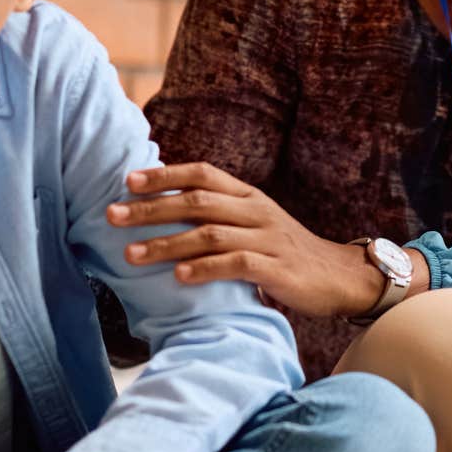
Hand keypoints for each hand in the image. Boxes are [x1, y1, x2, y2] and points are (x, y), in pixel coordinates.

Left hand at [108, 163, 389, 317]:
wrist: (339, 276)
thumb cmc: (285, 251)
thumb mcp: (253, 222)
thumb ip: (218, 214)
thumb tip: (164, 208)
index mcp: (247, 195)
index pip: (201, 173)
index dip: (164, 175)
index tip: (128, 181)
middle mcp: (255, 211)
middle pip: (197, 201)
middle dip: (151, 208)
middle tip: (112, 215)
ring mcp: (267, 239)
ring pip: (209, 234)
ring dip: (166, 243)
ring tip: (131, 254)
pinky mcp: (277, 268)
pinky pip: (235, 265)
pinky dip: (204, 269)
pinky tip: (179, 277)